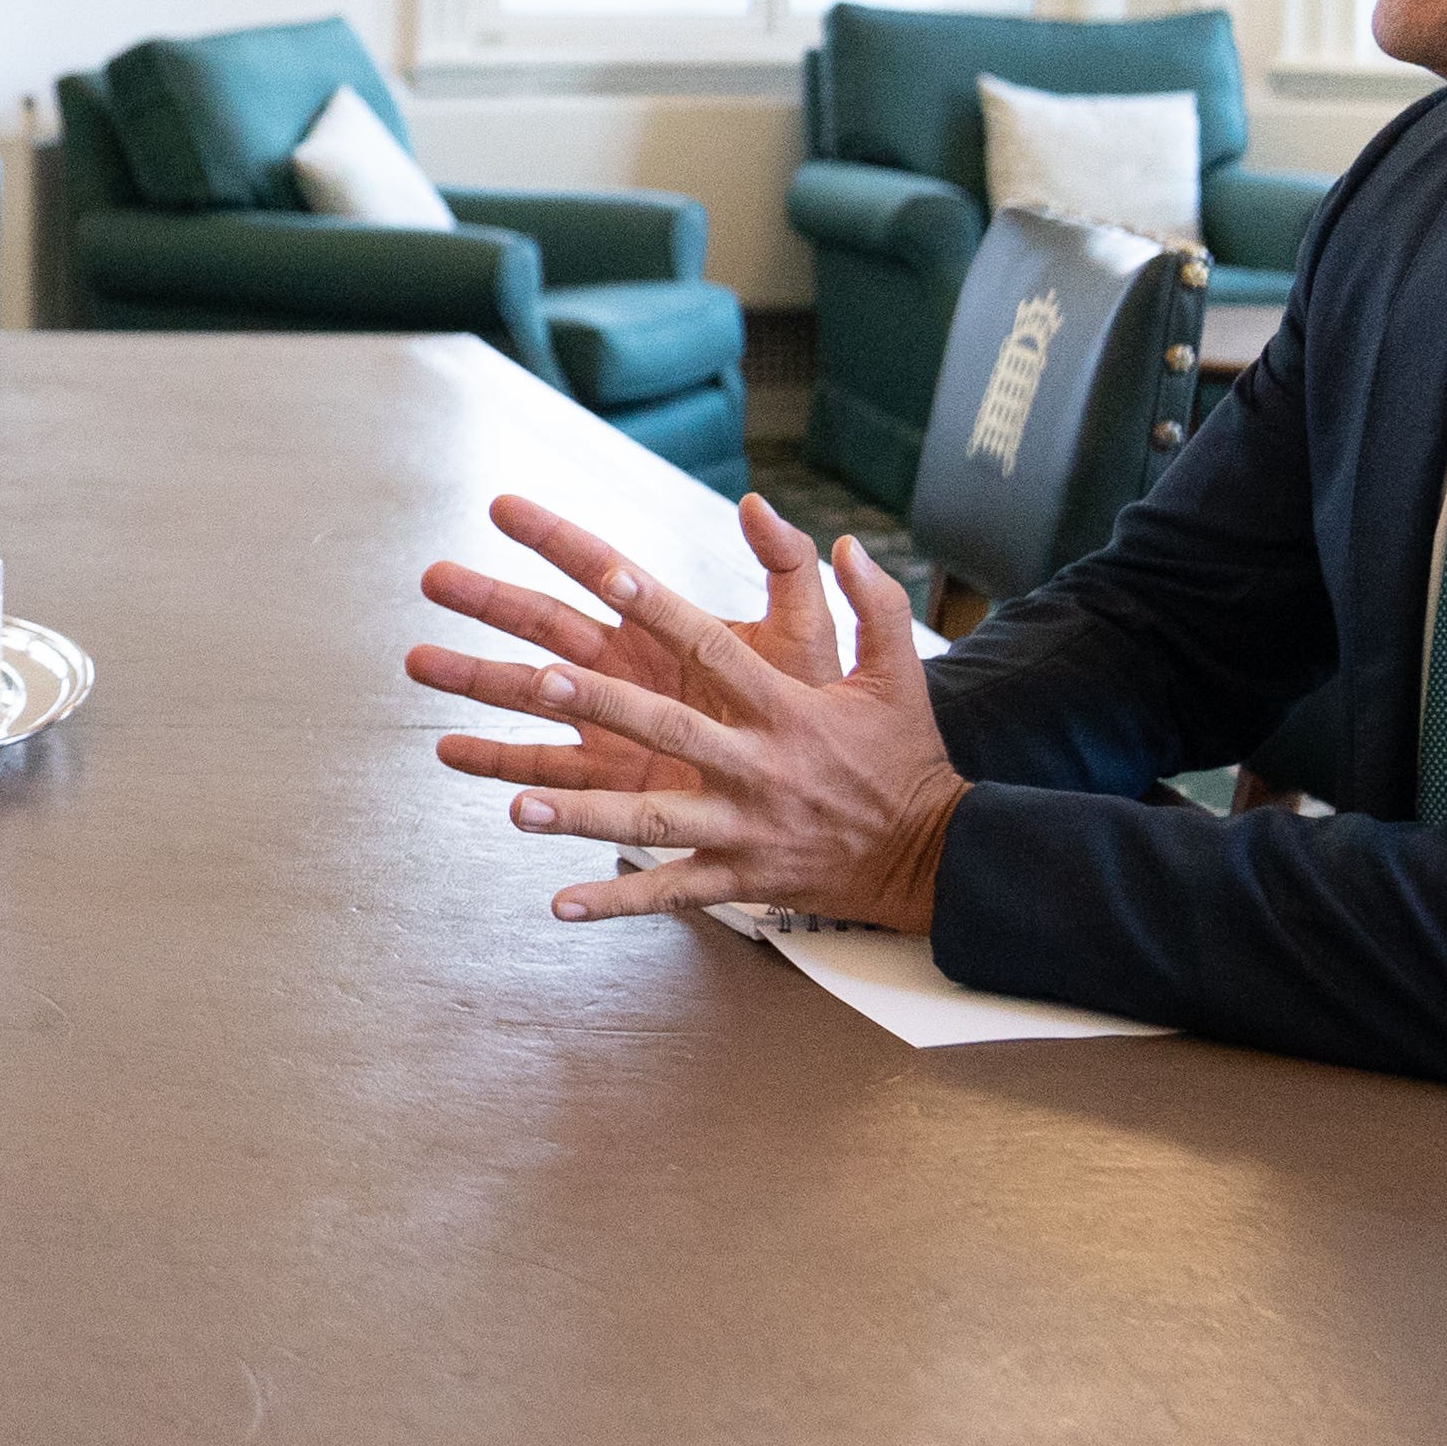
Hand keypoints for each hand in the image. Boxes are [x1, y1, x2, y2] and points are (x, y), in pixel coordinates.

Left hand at [406, 489, 967, 935]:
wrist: (931, 856)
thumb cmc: (903, 758)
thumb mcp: (898, 675)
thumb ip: (871, 604)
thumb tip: (847, 541)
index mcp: (787, 710)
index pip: (714, 649)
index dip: (661, 611)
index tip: (609, 573)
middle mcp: (758, 766)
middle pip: (670, 729)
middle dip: (604, 706)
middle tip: (539, 678)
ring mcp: (744, 828)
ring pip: (653, 821)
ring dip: (583, 816)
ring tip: (515, 809)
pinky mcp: (740, 877)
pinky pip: (669, 891)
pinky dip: (616, 900)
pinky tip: (560, 904)